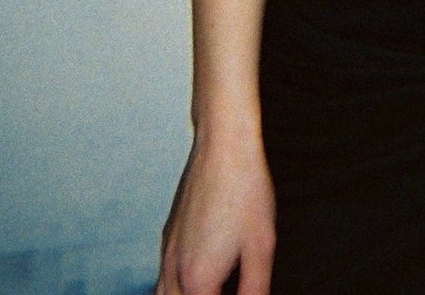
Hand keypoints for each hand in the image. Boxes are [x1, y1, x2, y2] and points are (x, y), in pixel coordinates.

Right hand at [156, 129, 275, 294]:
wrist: (222, 144)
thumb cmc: (244, 188)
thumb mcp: (261, 246)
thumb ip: (256, 288)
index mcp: (198, 279)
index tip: (243, 292)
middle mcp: (174, 270)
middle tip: (222, 290)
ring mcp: (167, 252)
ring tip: (211, 288)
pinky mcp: (168, 235)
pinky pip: (162, 279)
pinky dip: (174, 289)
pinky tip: (196, 279)